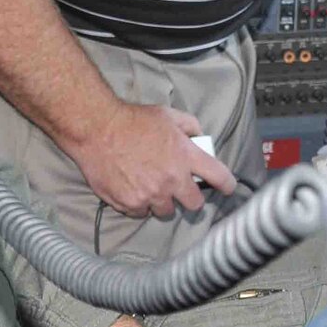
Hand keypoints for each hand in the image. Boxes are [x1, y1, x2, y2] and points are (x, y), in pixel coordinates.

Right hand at [67, 101, 237, 219]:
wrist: (98, 129)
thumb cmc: (133, 120)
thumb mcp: (168, 114)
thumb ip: (189, 125)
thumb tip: (199, 136)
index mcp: (186, 156)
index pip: (219, 177)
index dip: (227, 185)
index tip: (228, 188)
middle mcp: (172, 179)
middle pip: (194, 204)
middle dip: (190, 198)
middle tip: (181, 190)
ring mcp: (151, 195)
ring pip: (166, 211)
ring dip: (162, 202)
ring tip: (151, 187)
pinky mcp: (130, 204)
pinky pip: (141, 212)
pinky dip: (139, 204)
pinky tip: (132, 189)